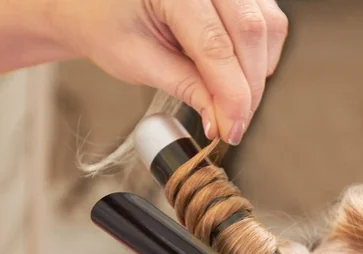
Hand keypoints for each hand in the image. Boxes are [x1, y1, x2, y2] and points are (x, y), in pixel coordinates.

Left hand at [51, 0, 287, 143]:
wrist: (95, 0)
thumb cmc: (105, 22)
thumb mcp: (138, 61)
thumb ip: (185, 87)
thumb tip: (220, 119)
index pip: (215, 45)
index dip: (231, 95)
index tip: (231, 130)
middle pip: (250, 32)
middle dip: (248, 89)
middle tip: (234, 126)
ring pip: (268, 25)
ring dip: (257, 72)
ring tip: (233, 103)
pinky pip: (266, 19)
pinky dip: (258, 54)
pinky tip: (238, 75)